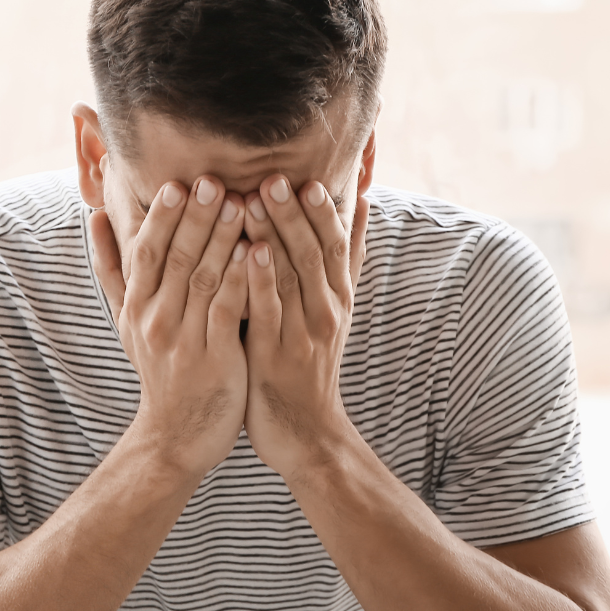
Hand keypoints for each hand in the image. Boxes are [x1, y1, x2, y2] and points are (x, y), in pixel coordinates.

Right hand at [90, 176, 249, 480]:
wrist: (175, 435)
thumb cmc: (159, 370)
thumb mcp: (127, 321)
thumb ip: (113, 269)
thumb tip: (93, 217)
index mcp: (136, 306)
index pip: (146, 251)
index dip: (161, 218)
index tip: (178, 183)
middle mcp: (154, 320)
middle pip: (175, 259)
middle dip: (195, 218)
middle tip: (214, 181)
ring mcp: (183, 340)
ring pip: (203, 280)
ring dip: (222, 240)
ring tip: (242, 204)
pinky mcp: (213, 359)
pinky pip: (227, 312)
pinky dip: (241, 281)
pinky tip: (257, 254)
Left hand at [240, 175, 367, 480]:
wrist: (307, 434)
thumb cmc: (310, 367)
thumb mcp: (334, 310)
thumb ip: (344, 259)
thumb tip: (361, 201)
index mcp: (338, 299)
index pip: (336, 246)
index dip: (323, 212)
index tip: (308, 177)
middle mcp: (326, 312)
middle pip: (314, 254)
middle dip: (294, 213)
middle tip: (273, 176)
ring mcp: (303, 335)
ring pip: (291, 277)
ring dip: (274, 236)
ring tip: (255, 199)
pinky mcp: (276, 357)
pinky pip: (269, 312)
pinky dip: (260, 281)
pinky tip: (248, 253)